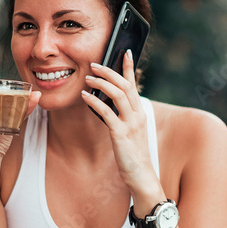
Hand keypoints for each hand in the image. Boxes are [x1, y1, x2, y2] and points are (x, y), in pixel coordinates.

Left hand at [81, 51, 159, 194]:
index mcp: (140, 112)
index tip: (125, 52)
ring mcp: (131, 124)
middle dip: (109, 72)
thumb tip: (105, 102)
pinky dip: (95, 102)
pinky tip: (85, 97)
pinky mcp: (121, 134)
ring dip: (101, 83)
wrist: (141, 175)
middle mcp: (138, 115)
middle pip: (125, 85)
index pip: (134, 84)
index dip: (129, 67)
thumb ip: (122, 116)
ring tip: (88, 78)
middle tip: (94, 65)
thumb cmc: (133, 154)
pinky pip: (107, 112)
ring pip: (118, 94)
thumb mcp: (130, 131)